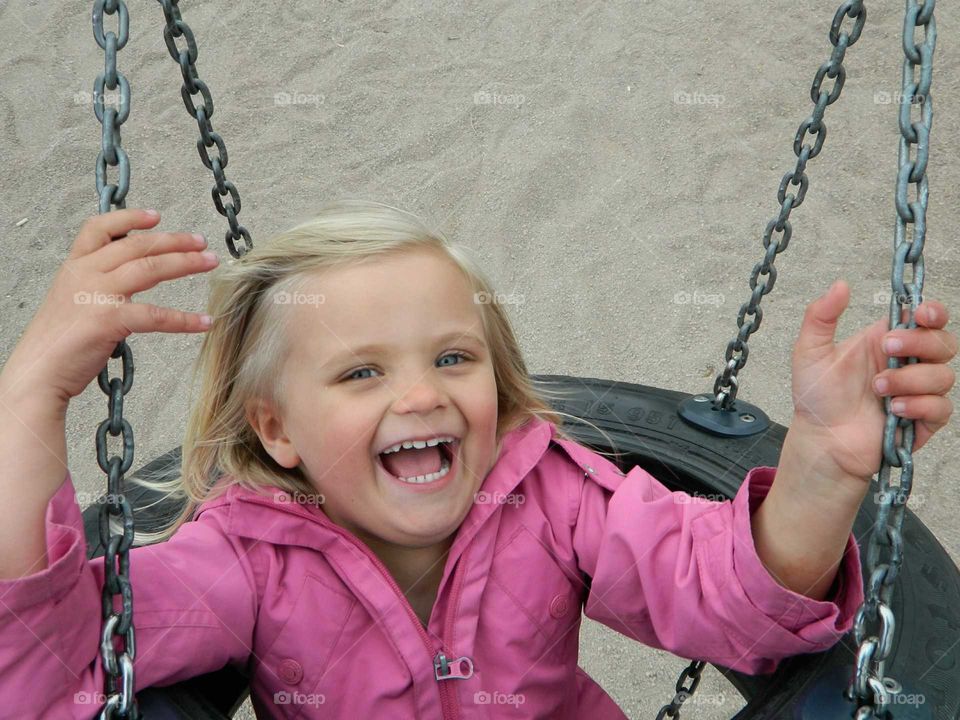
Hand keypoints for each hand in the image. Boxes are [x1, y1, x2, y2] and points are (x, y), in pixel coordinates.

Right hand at [0, 209, 218, 404]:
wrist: (38, 371)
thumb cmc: (57, 341)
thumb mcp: (71, 298)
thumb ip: (95, 282)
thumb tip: (126, 276)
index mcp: (74, 266)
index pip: (99, 228)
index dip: (129, 218)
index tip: (156, 216)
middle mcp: (85, 274)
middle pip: (136, 246)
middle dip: (174, 241)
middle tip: (202, 242)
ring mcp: (97, 295)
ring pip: (150, 269)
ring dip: (186, 263)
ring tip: (210, 262)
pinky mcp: (109, 320)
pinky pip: (156, 315)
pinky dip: (184, 319)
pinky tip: (205, 323)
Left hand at [789, 279, 956, 480]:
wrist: (819, 439)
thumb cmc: (817, 396)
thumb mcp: (810, 351)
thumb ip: (821, 316)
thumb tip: (841, 284)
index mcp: (886, 341)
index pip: (926, 319)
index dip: (933, 312)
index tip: (921, 314)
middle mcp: (907, 364)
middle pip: (944, 342)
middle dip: (920, 342)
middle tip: (888, 348)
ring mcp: (917, 392)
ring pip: (944, 375)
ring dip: (910, 379)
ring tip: (877, 389)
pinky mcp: (923, 421)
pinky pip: (941, 408)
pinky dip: (920, 406)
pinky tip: (894, 409)